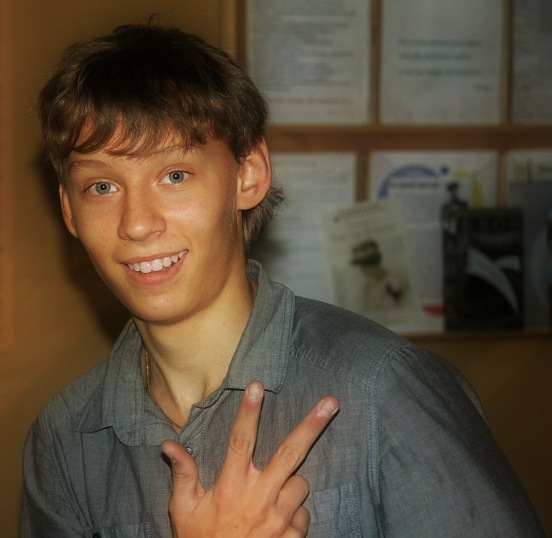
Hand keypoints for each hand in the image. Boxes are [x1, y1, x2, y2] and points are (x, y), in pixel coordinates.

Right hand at [161, 381, 338, 536]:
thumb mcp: (184, 510)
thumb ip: (182, 473)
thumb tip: (168, 443)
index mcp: (231, 486)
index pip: (241, 440)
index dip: (249, 411)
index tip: (257, 385)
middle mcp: (260, 497)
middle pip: (291, 451)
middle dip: (312, 425)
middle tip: (331, 402)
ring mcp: (280, 518)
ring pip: (300, 483)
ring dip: (290, 484)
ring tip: (269, 498)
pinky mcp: (293, 537)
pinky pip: (303, 514)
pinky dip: (294, 514)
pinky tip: (276, 523)